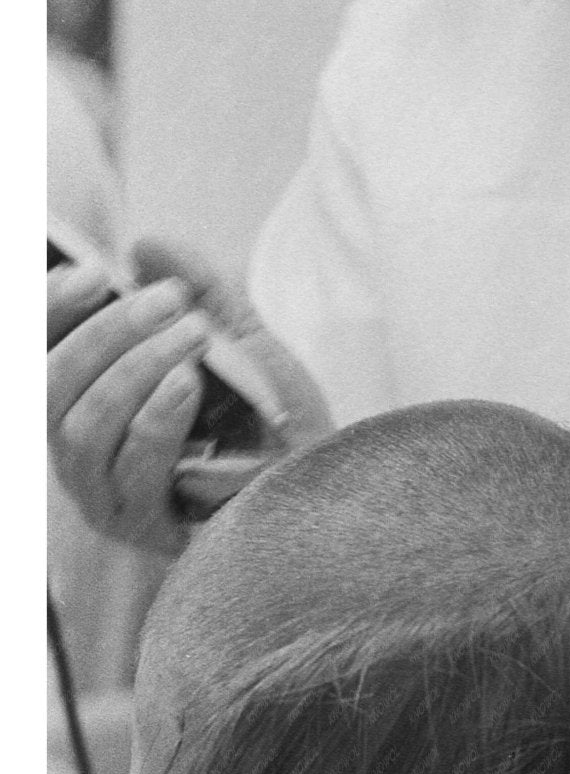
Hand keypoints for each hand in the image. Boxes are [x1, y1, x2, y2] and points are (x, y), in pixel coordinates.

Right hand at [48, 237, 330, 556]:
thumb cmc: (274, 423)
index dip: (50, 310)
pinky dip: (157, 419)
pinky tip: (189, 385)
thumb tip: (147, 246)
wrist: (325, 486)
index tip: (92, 271)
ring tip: (191, 336)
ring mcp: (108, 497)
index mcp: (88, 404)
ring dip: (134, 371)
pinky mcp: (145, 527)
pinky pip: (132, 470)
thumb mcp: (240, 345)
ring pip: (83, 430)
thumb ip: (199, 295)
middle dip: (104, 333)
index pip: (39, 354)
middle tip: (169, 300)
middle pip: (49, 389)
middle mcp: (82, 454)